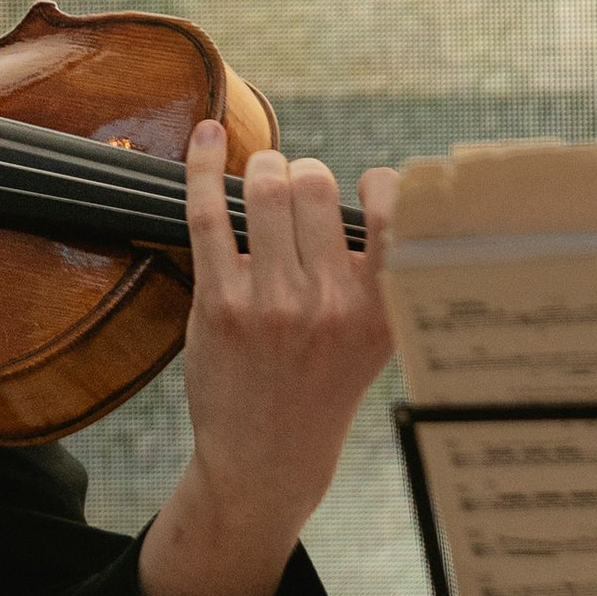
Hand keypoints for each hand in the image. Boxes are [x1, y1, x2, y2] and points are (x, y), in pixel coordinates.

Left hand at [137, 127, 397, 595]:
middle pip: (316, 184)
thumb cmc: (323, 385)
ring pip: (265, 189)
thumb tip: (390, 187)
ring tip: (260, 176)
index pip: (394, 209)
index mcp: (381, 307)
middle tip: (296, 187)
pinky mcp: (219, 304)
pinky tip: (204, 136)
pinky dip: (201, 164)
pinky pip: (208, 212)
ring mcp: (272, 304)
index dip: (378, 183)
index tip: (365, 187)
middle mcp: (330, 303)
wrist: (267, 459)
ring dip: (260, 167)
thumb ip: (384, 273)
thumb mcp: (378, 339)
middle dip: (304, 172)